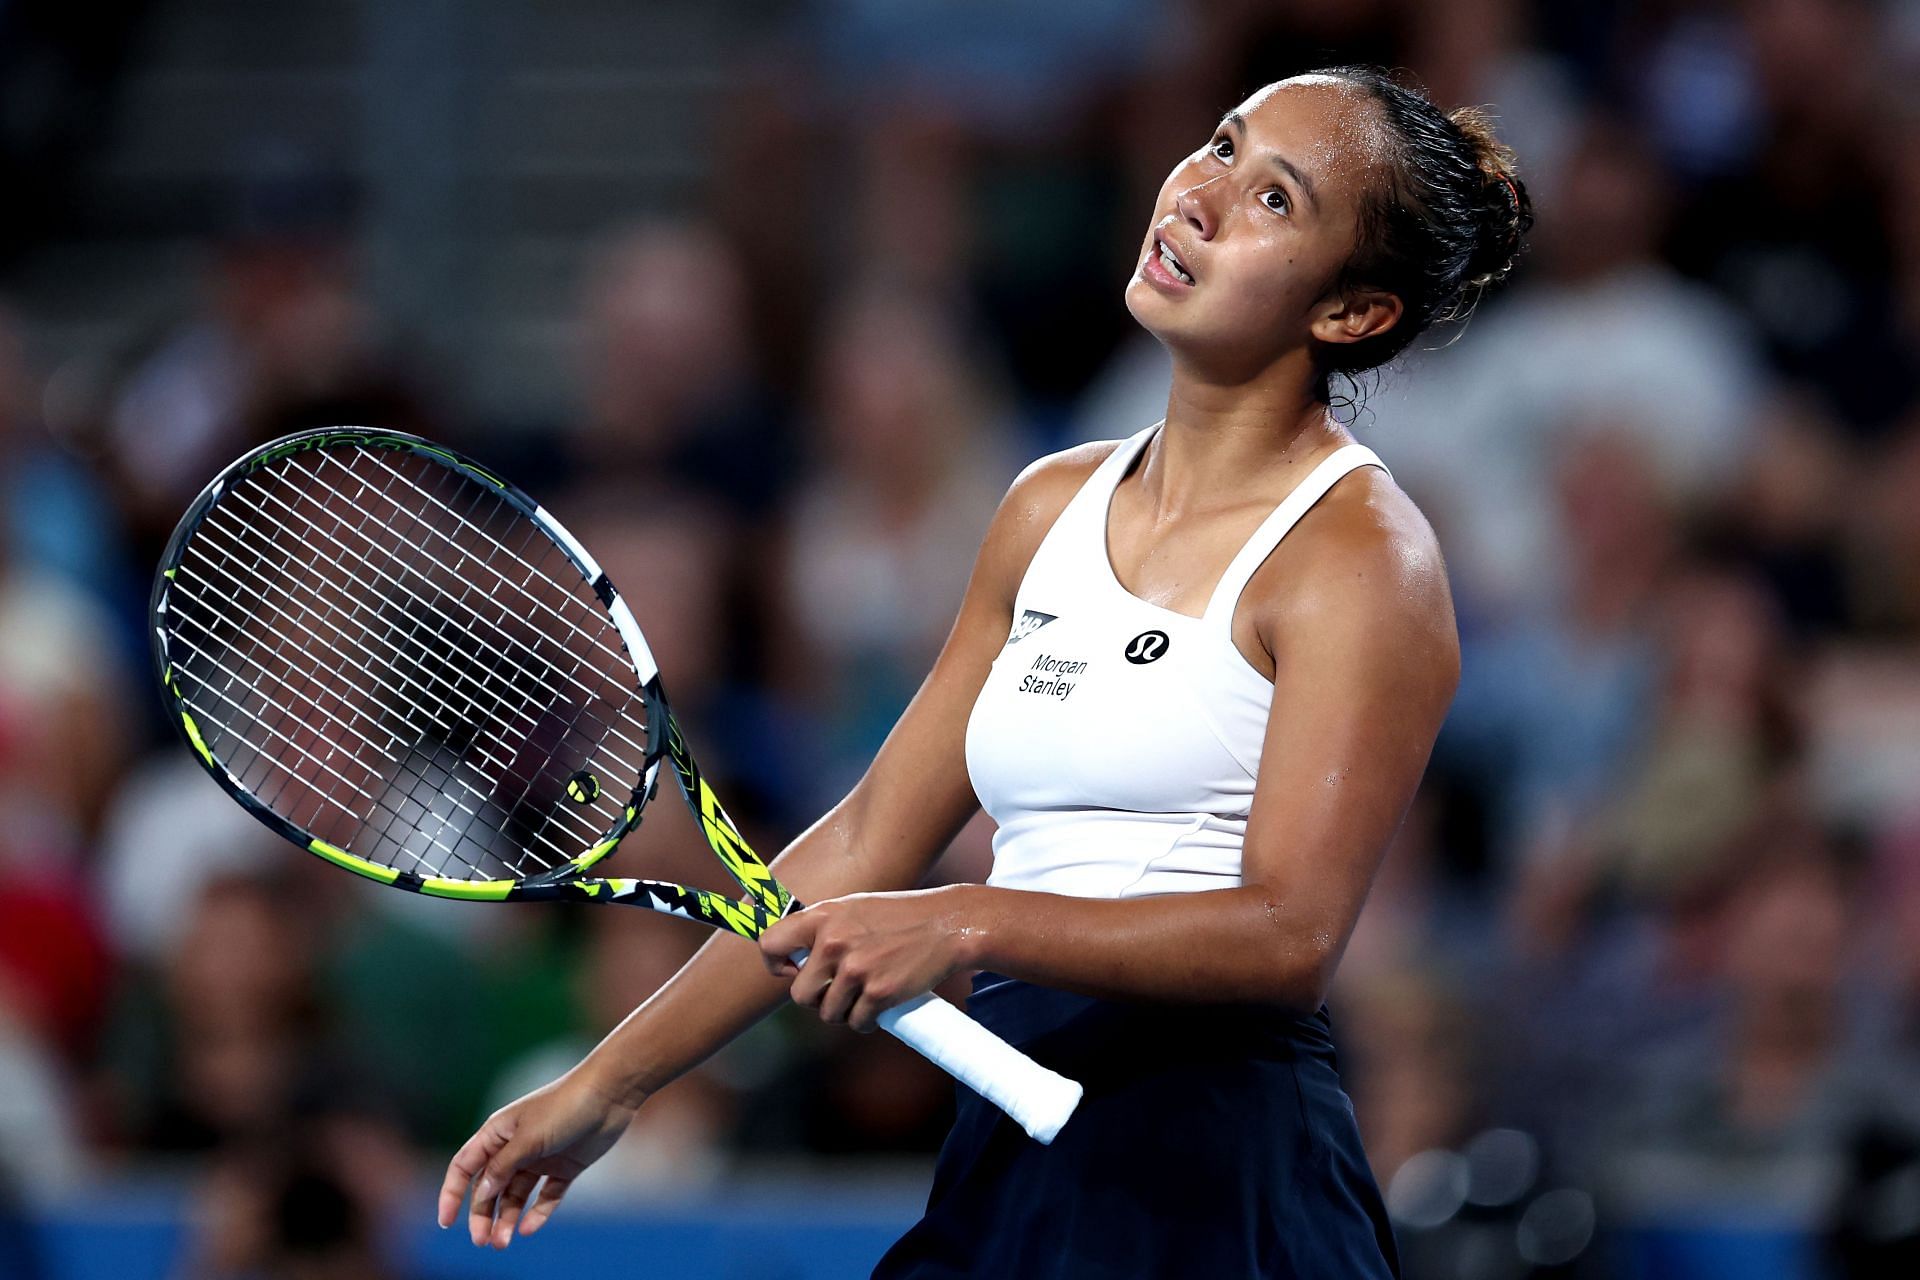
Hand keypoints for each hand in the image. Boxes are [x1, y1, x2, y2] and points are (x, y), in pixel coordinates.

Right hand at [436, 1065, 639, 1247]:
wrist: (610, 1093)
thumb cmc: (565, 1107)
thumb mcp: (528, 1139)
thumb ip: (503, 1167)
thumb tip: (480, 1194)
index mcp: (498, 1133)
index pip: (464, 1166)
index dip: (452, 1193)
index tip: (445, 1223)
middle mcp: (515, 1147)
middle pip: (489, 1187)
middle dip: (482, 1215)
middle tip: (482, 1242)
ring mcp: (540, 1158)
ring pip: (516, 1196)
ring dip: (507, 1219)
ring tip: (502, 1243)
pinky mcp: (565, 1167)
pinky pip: (546, 1196)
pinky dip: (537, 1213)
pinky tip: (529, 1229)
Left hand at [758, 886, 977, 1033]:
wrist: (947, 924)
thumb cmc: (900, 916)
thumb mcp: (854, 908)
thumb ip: (824, 928)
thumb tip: (795, 956)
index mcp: (823, 916)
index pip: (770, 943)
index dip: (776, 965)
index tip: (792, 971)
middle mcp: (834, 942)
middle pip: (799, 994)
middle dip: (817, 999)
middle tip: (837, 990)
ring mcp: (856, 969)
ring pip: (828, 1014)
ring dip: (843, 1013)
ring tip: (861, 997)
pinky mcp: (878, 992)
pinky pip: (856, 1023)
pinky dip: (865, 1022)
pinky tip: (877, 1008)